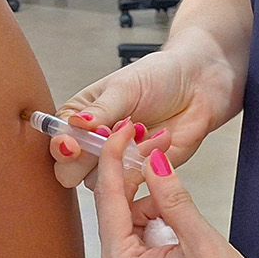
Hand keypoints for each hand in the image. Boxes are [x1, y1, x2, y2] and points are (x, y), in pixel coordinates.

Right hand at [50, 45, 235, 188]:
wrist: (200, 82)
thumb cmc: (159, 76)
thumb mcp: (125, 87)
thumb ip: (100, 111)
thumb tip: (74, 124)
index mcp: (81, 117)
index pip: (58, 142)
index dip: (62, 147)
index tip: (73, 143)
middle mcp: (95, 142)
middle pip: (71, 172)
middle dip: (88, 160)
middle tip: (108, 139)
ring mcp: (119, 159)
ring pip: (103, 181)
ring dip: (123, 159)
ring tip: (144, 129)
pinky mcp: (144, 171)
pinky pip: (135, 181)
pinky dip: (148, 160)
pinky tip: (162, 136)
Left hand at [91, 125, 258, 257]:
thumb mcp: (204, 242)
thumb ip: (173, 199)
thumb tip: (153, 160)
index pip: (109, 201)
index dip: (114, 158)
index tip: (125, 128)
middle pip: (116, 217)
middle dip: (141, 188)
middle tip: (164, 159)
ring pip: (129, 234)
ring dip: (153, 214)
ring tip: (189, 222)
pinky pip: (137, 253)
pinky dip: (156, 235)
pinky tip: (182, 237)